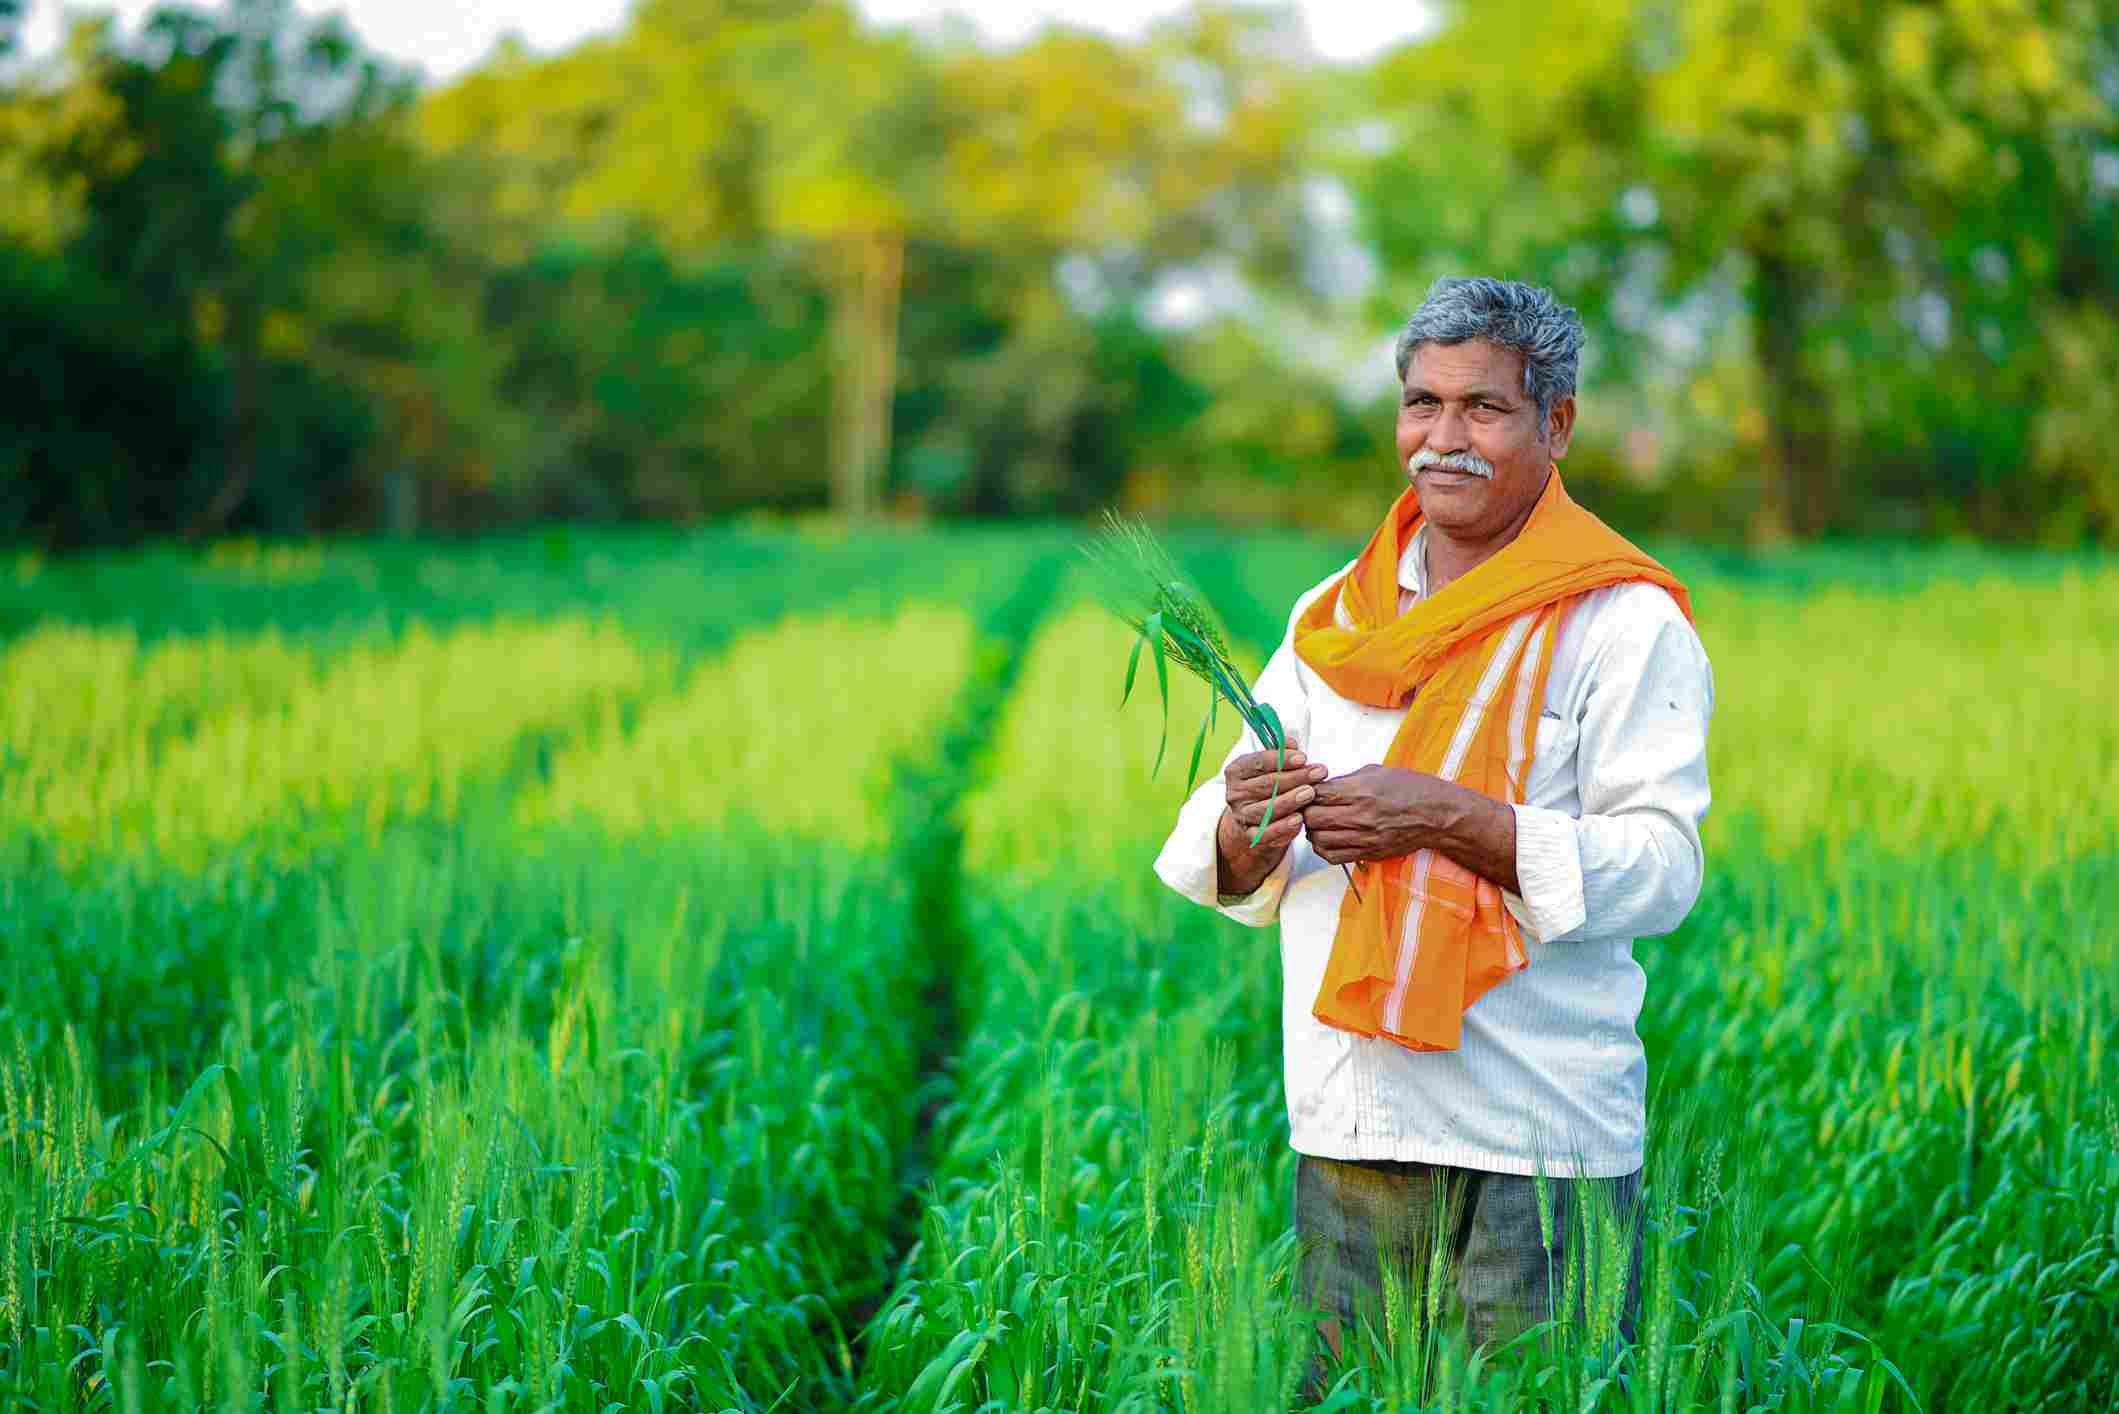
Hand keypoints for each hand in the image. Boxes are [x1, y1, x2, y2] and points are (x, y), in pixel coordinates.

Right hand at [1216, 745, 1326, 895]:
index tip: (1303, 757)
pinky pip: (1266, 834)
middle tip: (1318, 773)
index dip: (1281, 759)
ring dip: (1291, 800)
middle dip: (1295, 777)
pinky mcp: (1250, 835)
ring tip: (1310, 793)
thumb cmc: (1267, 784)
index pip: (1258, 762)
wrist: (1253, 817)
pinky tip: (1299, 819)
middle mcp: (1235, 793)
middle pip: (1266, 784)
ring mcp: (1242, 816)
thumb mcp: (1270, 765)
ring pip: (1266, 809)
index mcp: (1236, 771)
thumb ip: (1280, 751)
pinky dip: (1282, 828)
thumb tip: (1291, 742)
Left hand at [1303, 764, 1452, 865]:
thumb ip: (1345, 780)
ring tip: (1318, 824)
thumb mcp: (1376, 772)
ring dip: (1313, 831)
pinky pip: (1334, 857)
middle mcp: (1360, 815)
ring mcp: (1364, 837)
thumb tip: (1321, 785)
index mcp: (1361, 790)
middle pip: (1312, 818)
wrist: (1437, 815)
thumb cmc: (1410, 789)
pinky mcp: (1369, 852)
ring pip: (1319, 840)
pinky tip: (1328, 839)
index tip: (1307, 791)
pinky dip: (1324, 848)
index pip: (1316, 794)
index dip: (1306, 792)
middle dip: (1305, 812)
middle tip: (1308, 808)